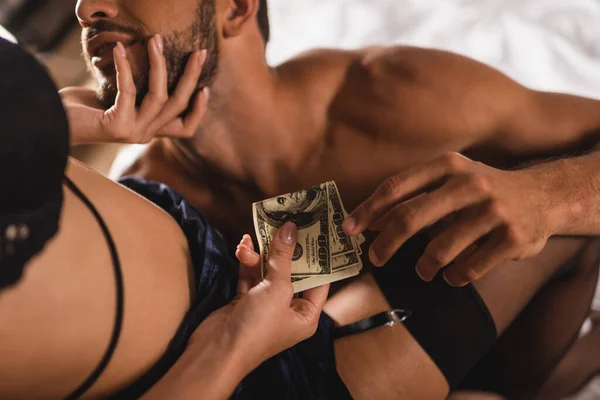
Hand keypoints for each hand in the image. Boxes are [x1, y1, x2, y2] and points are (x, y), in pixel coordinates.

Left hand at [59, 34, 208, 144]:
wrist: (50, 122)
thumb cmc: (80, 108)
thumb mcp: (117, 98)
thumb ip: (138, 93)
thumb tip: (157, 64)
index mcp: (148, 130)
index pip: (185, 128)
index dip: (199, 110)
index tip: (205, 87)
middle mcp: (145, 135)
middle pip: (178, 105)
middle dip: (191, 76)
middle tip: (200, 52)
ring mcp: (133, 132)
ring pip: (160, 96)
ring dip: (159, 64)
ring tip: (155, 39)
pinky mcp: (118, 127)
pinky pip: (130, 91)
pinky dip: (126, 67)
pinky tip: (122, 49)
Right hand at [190, 222, 329, 371]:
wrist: (217, 351)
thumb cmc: (258, 326)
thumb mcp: (277, 288)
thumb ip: (283, 257)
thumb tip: (290, 228)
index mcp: (306, 315)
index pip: (319, 281)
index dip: (318, 257)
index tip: (317, 232)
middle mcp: (288, 311)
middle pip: (292, 273)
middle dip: (285, 250)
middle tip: (285, 223)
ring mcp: (265, 306)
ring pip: (268, 272)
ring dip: (260, 255)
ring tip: (253, 236)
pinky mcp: (245, 302)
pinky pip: (250, 276)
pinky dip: (247, 262)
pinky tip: (243, 245)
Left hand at [344, 152, 553, 286]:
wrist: (545, 195)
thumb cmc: (482, 190)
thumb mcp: (450, 181)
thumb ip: (412, 197)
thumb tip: (370, 222)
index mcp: (448, 165)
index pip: (397, 187)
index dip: (368, 210)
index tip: (348, 230)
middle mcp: (470, 183)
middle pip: (411, 217)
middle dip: (386, 244)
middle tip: (375, 259)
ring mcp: (493, 211)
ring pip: (439, 250)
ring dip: (425, 267)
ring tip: (425, 271)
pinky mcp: (512, 238)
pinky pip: (468, 269)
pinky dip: (454, 277)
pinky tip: (453, 275)